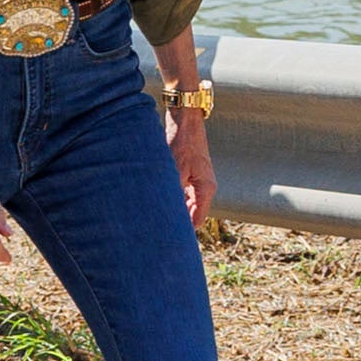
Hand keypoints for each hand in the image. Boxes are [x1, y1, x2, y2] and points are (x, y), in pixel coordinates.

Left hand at [168, 105, 216, 231]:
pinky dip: (172, 198)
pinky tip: (158, 200)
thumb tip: (165, 212)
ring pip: (186, 204)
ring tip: (155, 217)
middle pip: (191, 214)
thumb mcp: (174, 170)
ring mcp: (198, 181)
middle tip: (156, 231)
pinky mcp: (189, 174)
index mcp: (206, 189)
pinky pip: (182, 193)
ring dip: (174, 209)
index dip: (183, 231)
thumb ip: (172, 192)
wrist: (184, 120)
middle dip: (177, 222)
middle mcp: (204, 187)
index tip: (167, 240)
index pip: (196, 220)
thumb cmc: (181, 142)